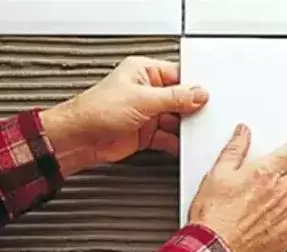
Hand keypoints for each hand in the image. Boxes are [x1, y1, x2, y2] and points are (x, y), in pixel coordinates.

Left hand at [40, 56, 207, 175]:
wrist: (79, 139)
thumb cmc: (96, 110)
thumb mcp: (143, 99)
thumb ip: (175, 97)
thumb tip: (198, 93)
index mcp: (144, 72)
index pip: (179, 76)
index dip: (194, 87)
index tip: (207, 98)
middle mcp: (147, 91)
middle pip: (180, 99)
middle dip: (190, 110)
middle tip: (203, 117)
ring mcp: (148, 113)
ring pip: (176, 120)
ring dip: (184, 128)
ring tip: (193, 132)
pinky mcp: (147, 133)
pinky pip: (168, 137)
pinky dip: (176, 143)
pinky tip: (182, 145)